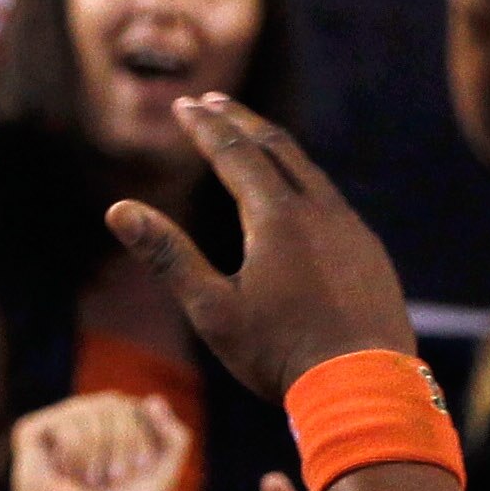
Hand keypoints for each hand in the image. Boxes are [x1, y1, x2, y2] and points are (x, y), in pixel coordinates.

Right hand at [7, 390, 192, 490]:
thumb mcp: (160, 479)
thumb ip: (175, 440)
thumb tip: (154, 399)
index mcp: (115, 428)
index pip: (139, 408)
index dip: (142, 438)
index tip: (136, 471)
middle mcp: (85, 419)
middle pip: (115, 403)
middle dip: (122, 443)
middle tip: (112, 479)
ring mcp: (58, 424)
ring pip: (90, 410)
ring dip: (98, 453)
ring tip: (88, 480)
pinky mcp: (31, 432)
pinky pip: (65, 423)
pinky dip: (74, 455)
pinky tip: (64, 474)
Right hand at [109, 94, 415, 393]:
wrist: (364, 388)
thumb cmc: (281, 354)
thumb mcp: (212, 309)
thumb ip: (168, 255)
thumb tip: (119, 210)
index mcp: (277, 217)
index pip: (234, 153)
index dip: (206, 127)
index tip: (184, 104)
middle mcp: (319, 211)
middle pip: (276, 148)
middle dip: (241, 121)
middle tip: (215, 102)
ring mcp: (351, 230)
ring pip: (310, 172)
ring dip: (276, 149)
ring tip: (254, 140)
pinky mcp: (370, 253)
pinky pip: (333, 202)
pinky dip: (306, 182)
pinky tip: (300, 199)